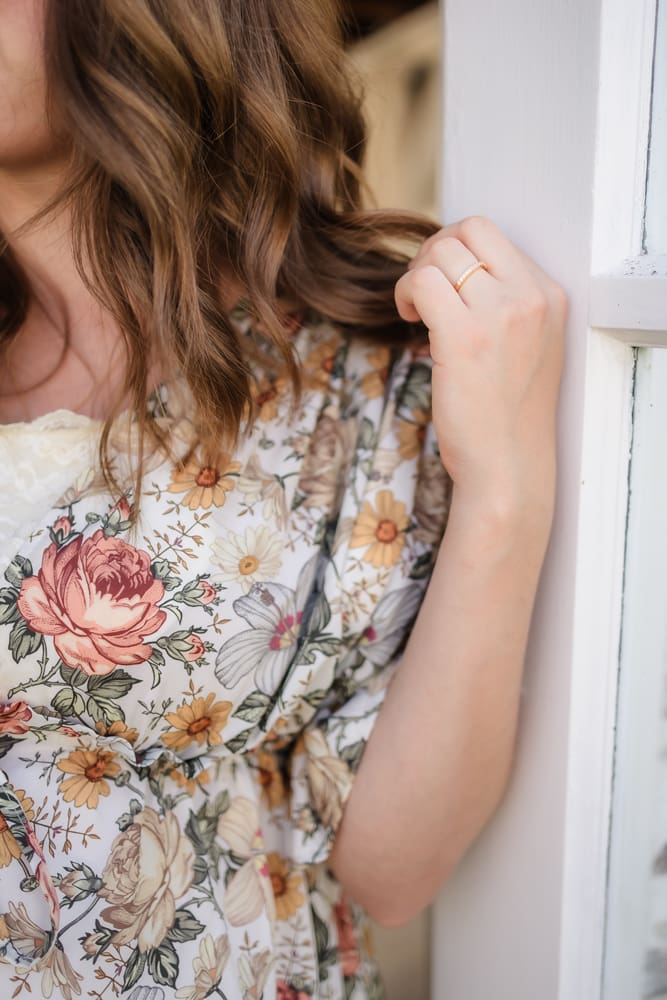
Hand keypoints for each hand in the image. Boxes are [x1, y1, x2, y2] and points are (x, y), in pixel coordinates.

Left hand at [394, 215, 565, 507]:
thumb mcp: (525, 347)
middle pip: (466, 231)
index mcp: (550, 295)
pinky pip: (421, 283)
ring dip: (416, 277)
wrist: (508, 466)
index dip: (456, 251)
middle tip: (423, 294)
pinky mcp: (465, 337)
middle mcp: (531, 297)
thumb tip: (449, 268)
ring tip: (416, 313)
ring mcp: (500, 315)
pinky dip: (405, 294)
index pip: (492, 235)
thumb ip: (503, 304)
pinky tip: (410, 322)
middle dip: (433, 254)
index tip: (445, 287)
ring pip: (440, 253)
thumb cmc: (507, 414)